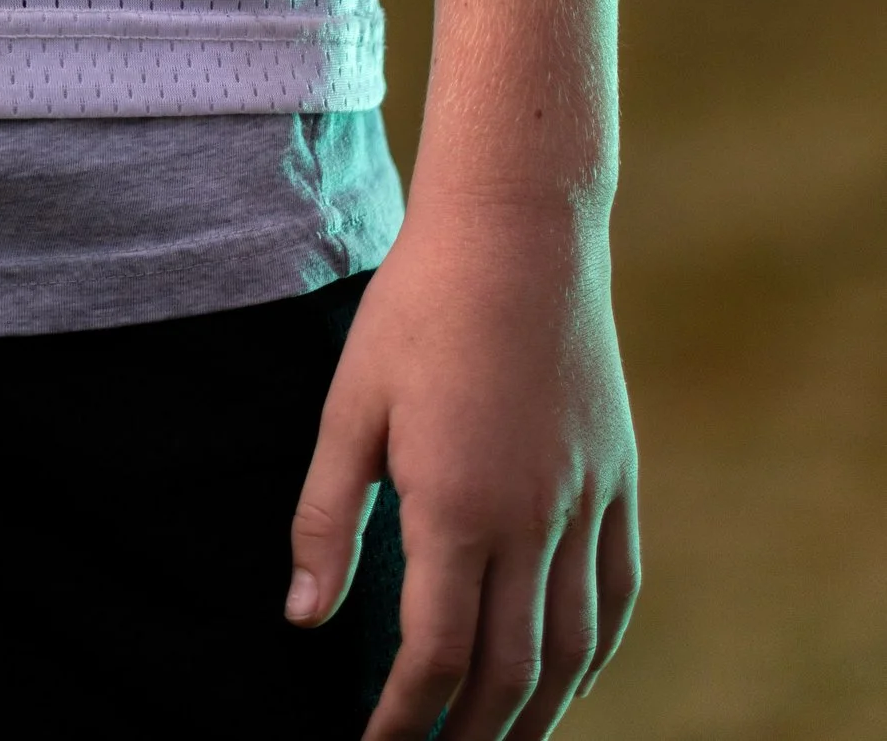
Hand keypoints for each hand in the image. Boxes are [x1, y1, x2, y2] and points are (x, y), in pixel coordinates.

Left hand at [287, 196, 639, 738]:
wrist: (518, 230)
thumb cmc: (419, 307)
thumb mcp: (350, 404)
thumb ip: (324, 518)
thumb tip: (302, 619)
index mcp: (458, 506)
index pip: (435, 658)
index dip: (404, 719)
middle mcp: (533, 522)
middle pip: (508, 675)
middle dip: (468, 736)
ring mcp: (587, 504)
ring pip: (571, 652)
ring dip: (534, 716)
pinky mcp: (619, 482)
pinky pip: (617, 598)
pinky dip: (594, 657)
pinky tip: (566, 680)